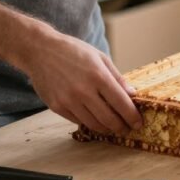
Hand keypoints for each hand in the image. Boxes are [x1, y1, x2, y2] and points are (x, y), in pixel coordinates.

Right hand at [15, 31, 140, 133]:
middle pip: (109, 119)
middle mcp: (84, 91)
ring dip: (106, 129)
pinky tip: (95, 120)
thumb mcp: (100, 58)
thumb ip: (117, 78)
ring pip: (93, 124)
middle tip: (127, 129)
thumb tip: (132, 94)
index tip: (138, 123)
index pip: (121, 103)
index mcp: (99, 76)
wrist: (40, 50)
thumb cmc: (73, 51)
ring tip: (113, 127)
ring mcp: (68, 100)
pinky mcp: (56, 106)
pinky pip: (77, 121)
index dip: (132, 116)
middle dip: (121, 127)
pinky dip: (89, 122)